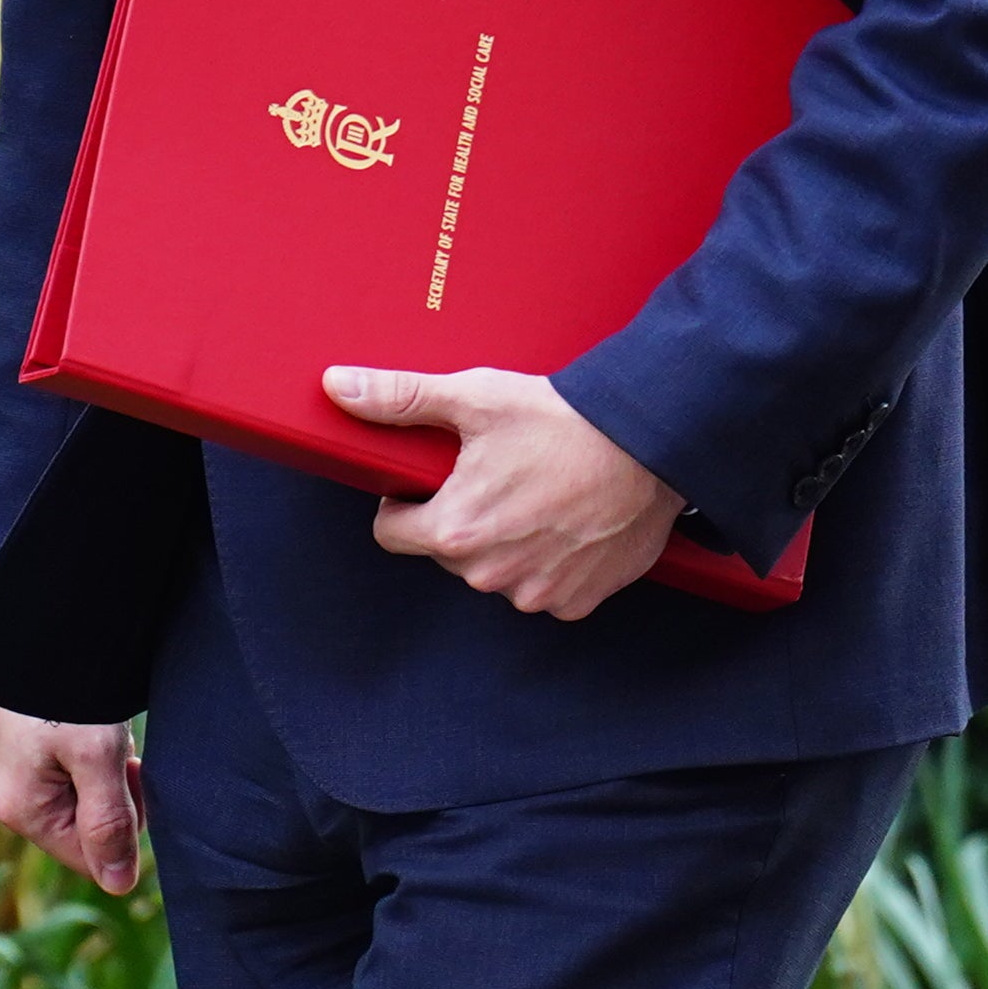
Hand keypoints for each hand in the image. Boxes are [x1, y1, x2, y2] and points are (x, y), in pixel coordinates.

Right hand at [0, 689, 145, 893]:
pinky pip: (58, 768)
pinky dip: (83, 749)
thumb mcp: (98, 756)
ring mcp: (0, 770)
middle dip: (112, 792)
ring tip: (101, 725)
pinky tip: (85, 717)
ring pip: (74, 794)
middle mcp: (1, 797)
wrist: (30, 617)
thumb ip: (109, 824)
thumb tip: (118, 886)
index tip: (134, 773)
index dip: (127, 826)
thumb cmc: (63, 688)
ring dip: (100, 767)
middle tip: (120, 745)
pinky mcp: (8, 744)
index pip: (89, 857)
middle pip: (80, 825)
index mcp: (18, 809)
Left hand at [324, 364, 683, 618]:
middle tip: (493, 474)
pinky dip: (549, 561)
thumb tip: (337, 387)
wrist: (650, 444)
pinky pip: (543, 587)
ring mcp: (536, 593)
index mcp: (455, 531)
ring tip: (535, 494)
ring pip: (494, 571)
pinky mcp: (577, 601)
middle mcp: (490, 574)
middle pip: (445, 551)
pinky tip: (566, 521)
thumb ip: (400, 398)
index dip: (403, 502)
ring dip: (504, 542)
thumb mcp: (474, 398)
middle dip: (458, 518)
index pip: (391, 533)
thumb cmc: (562, 420)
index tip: (428, 479)